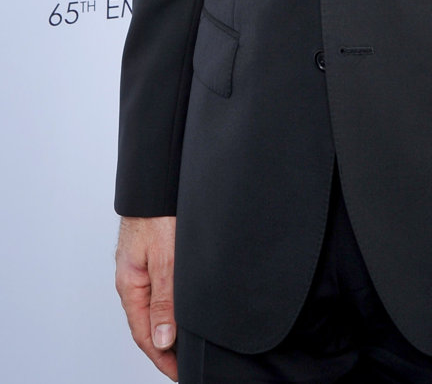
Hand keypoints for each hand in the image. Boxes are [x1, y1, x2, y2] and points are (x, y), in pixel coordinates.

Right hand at [116, 215, 177, 379]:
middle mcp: (132, 279)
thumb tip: (163, 340)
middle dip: (166, 348)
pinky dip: (170, 305)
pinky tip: (183, 308)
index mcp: (130, 285)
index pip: (144, 334)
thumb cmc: (157, 214)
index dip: (163, 358)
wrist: (158, 181)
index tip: (180, 373)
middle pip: (147, 323)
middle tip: (186, 364)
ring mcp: (141, 267)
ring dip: (169, 327)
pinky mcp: (152, 255)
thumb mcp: (165, 260)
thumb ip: (164, 300)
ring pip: (154, 305)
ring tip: (187, 343)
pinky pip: (159, 289)